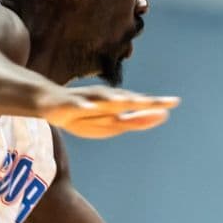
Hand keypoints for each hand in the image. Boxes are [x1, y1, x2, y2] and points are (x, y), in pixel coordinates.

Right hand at [40, 87, 179, 138]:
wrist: (48, 102)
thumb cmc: (84, 113)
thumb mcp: (111, 122)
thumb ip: (135, 120)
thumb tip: (161, 115)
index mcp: (115, 105)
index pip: (138, 106)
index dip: (155, 104)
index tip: (175, 102)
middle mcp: (103, 99)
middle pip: (125, 100)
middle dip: (141, 101)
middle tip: (160, 102)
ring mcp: (85, 100)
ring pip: (102, 100)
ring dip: (116, 100)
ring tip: (131, 102)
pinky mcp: (67, 104)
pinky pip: (75, 105)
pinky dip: (82, 105)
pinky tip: (89, 107)